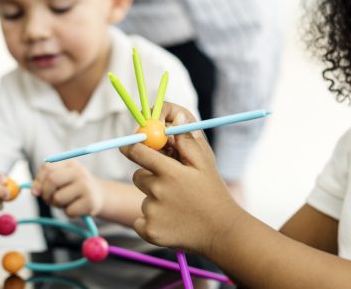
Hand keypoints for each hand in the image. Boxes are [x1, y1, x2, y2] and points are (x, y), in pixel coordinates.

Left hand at [32, 161, 103, 217]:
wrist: (99, 195)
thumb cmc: (73, 188)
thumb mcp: (61, 179)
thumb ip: (44, 182)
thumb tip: (34, 191)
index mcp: (70, 163)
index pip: (47, 166)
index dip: (38, 180)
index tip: (38, 191)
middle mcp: (79, 172)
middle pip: (52, 180)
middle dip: (46, 193)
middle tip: (49, 199)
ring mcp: (86, 187)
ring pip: (58, 198)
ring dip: (57, 205)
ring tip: (66, 202)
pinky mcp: (90, 202)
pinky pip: (68, 211)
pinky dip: (69, 213)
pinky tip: (76, 207)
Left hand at [120, 102, 243, 255]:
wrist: (221, 232)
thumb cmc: (212, 193)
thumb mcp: (205, 164)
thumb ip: (187, 141)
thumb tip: (176, 117)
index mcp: (170, 172)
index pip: (138, 152)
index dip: (131, 147)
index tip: (129, 147)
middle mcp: (158, 191)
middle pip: (138, 176)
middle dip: (150, 176)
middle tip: (171, 185)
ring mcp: (152, 213)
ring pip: (143, 198)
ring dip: (155, 199)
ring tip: (178, 206)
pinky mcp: (149, 232)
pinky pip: (140, 220)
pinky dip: (151, 220)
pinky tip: (171, 221)